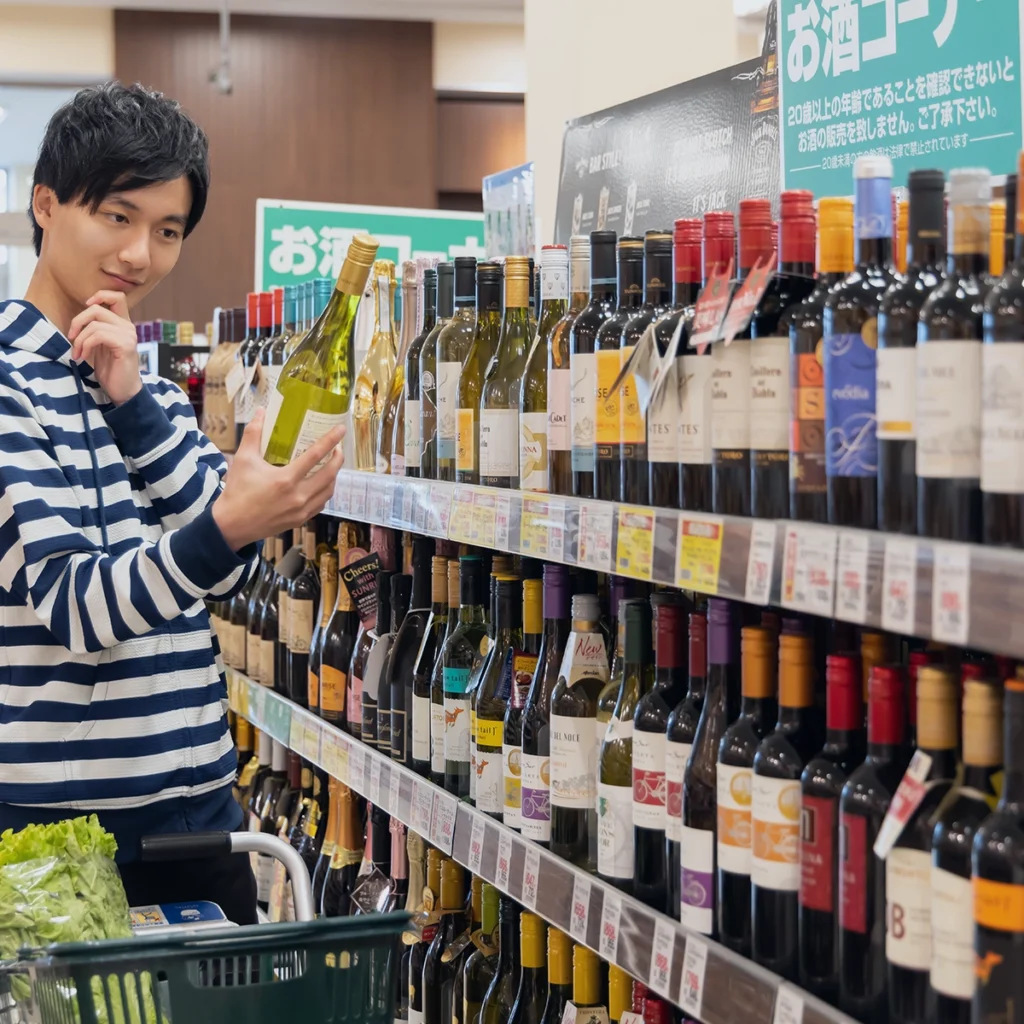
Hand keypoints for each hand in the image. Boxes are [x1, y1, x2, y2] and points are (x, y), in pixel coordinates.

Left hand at [68, 291, 141, 405]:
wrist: (123, 391)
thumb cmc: (111, 370)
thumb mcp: (100, 345)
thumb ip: (95, 330)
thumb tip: (78, 320)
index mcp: (123, 324)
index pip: (117, 296)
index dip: (99, 296)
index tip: (85, 307)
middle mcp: (128, 326)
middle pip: (96, 308)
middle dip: (77, 322)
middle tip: (71, 338)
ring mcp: (128, 335)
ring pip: (95, 324)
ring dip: (79, 339)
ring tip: (78, 353)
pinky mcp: (125, 345)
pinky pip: (98, 336)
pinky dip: (85, 346)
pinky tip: (84, 357)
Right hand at [212, 408, 345, 550]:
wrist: (232, 524)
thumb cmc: (237, 490)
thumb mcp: (243, 459)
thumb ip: (253, 434)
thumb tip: (261, 411)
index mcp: (286, 479)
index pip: (315, 455)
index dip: (331, 440)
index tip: (341, 430)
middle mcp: (298, 495)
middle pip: (330, 474)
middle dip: (338, 458)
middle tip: (338, 447)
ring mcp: (301, 510)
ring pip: (328, 490)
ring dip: (334, 475)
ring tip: (332, 464)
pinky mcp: (300, 520)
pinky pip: (321, 504)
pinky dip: (326, 492)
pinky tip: (322, 484)